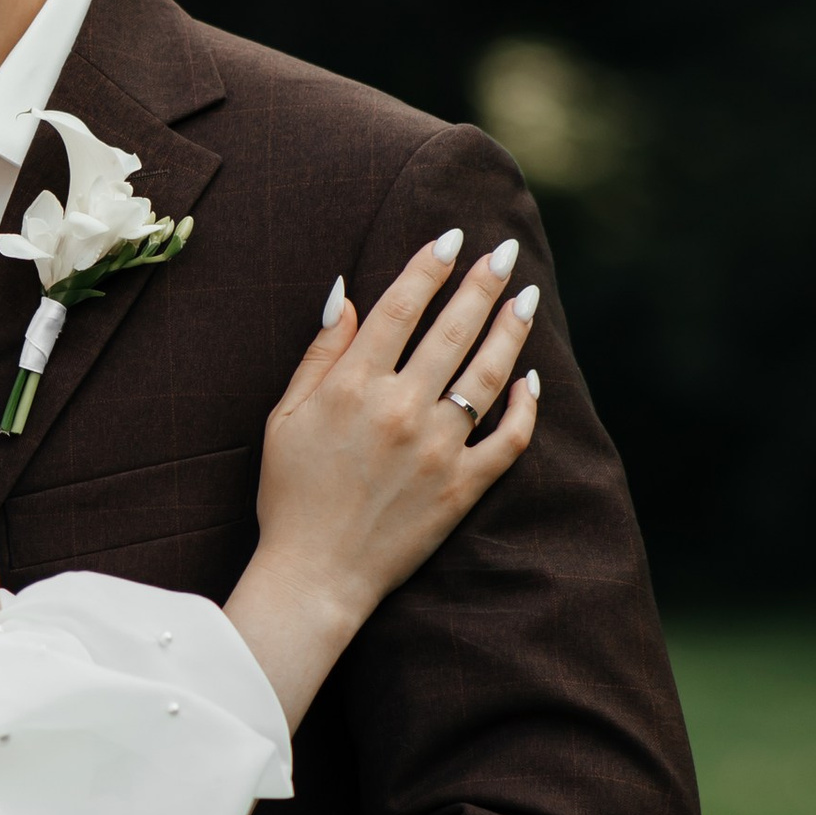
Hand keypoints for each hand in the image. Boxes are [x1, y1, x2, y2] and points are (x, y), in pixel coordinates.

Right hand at [231, 231, 540, 724]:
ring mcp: (438, 449)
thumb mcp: (284, 418)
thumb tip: (348, 294)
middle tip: (503, 251)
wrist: (315, 576)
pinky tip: (531, 378)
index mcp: (352, 388)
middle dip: (482, 283)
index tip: (451, 238)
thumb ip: (320, 355)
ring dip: (511, 329)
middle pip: (453, 329)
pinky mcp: (462, 487)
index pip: (401, 308)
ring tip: (525, 297)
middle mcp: (401, 410)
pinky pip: (509, 439)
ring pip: (489, 374)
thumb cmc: (289, 496)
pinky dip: (526, 407)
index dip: (428, 267)